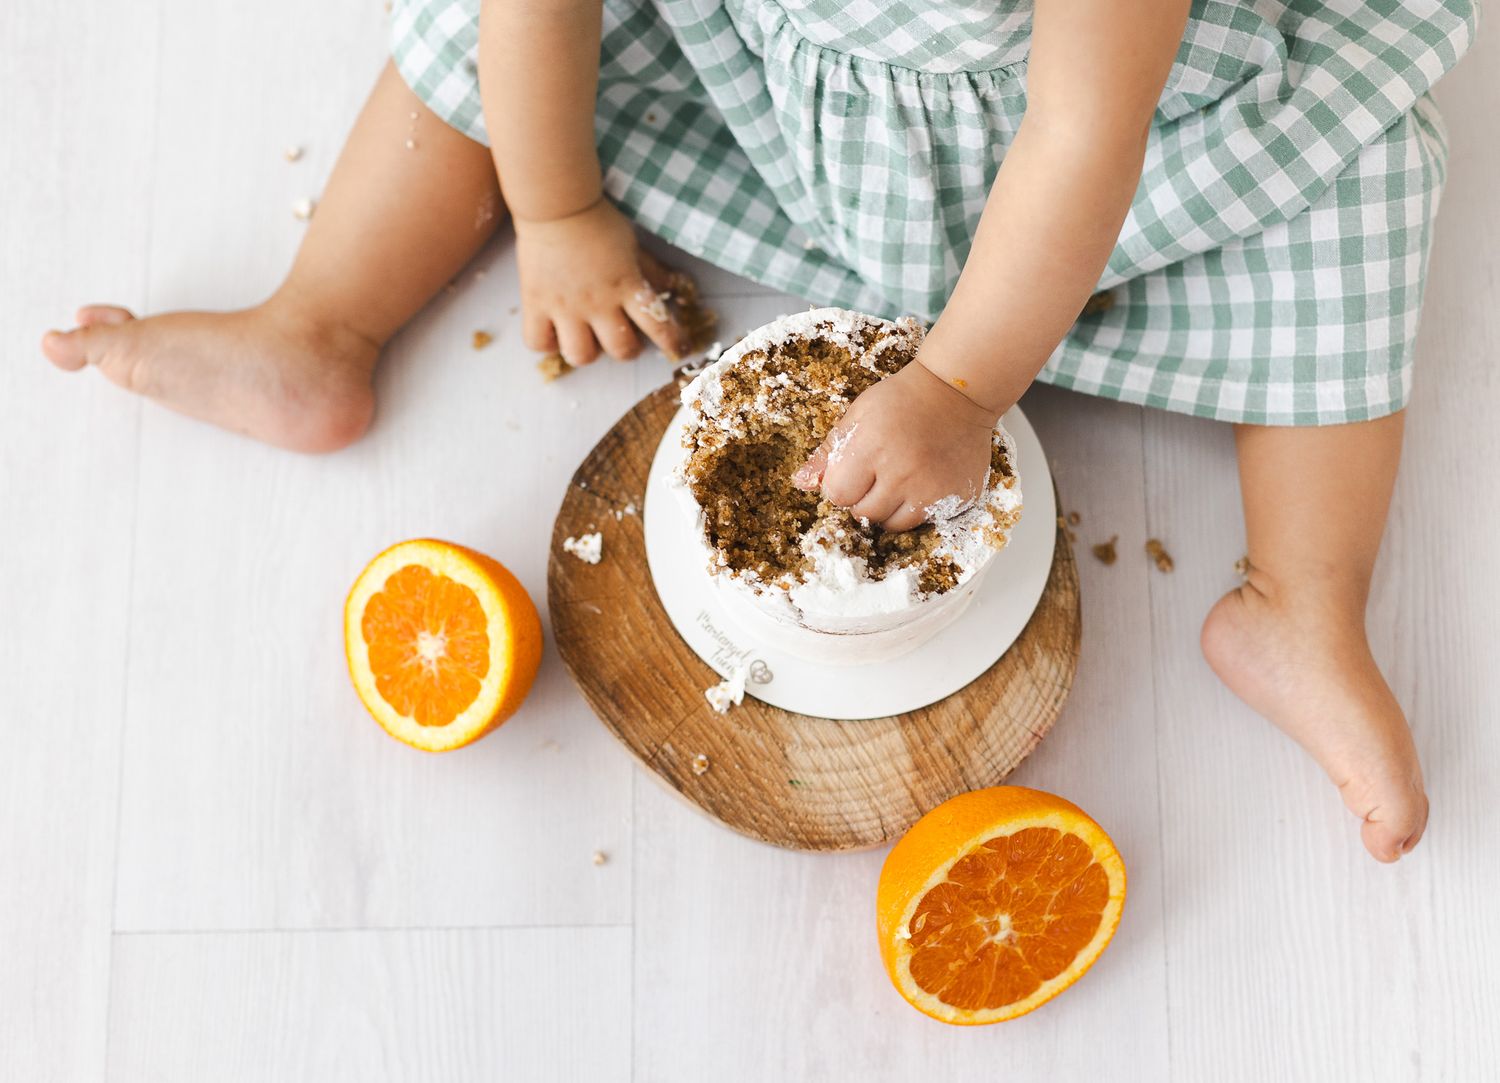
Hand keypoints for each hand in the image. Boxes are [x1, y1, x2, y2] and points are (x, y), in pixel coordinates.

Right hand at [514, 198, 688, 365]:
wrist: (557, 205)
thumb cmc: (598, 222)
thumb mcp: (633, 246)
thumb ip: (651, 271)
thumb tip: (672, 288)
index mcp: (627, 286)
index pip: (659, 327)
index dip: (672, 343)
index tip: (679, 350)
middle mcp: (598, 302)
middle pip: (621, 350)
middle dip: (627, 349)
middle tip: (621, 335)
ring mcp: (565, 306)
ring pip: (581, 355)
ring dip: (588, 352)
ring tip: (586, 337)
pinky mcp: (536, 303)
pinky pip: (538, 342)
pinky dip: (547, 344)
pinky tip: (555, 331)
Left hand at [792, 360, 998, 531]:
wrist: (957, 392)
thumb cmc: (900, 400)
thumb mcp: (857, 415)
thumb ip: (828, 453)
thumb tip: (801, 483)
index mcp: (871, 448)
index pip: (838, 495)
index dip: (841, 485)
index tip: (854, 471)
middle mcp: (902, 473)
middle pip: (864, 514)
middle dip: (864, 498)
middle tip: (878, 473)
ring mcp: (932, 489)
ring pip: (893, 524)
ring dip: (889, 508)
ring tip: (899, 479)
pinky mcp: (957, 497)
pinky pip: (925, 521)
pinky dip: (918, 509)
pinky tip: (921, 483)